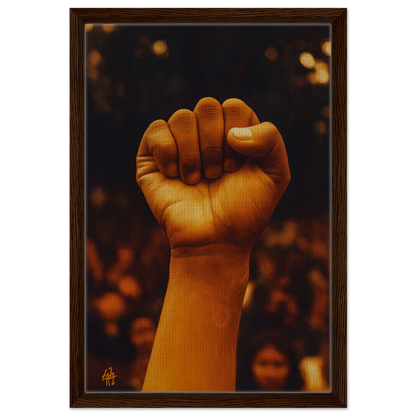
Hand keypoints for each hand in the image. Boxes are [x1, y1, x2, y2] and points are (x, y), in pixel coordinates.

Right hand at [136, 97, 289, 252]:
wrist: (214, 241)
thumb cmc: (245, 211)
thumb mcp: (275, 175)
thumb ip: (271, 139)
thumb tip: (232, 132)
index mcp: (234, 132)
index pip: (234, 107)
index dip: (236, 136)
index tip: (235, 168)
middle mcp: (206, 134)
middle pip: (207, 106)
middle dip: (214, 145)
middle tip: (216, 175)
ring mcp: (179, 143)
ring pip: (182, 117)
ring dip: (193, 155)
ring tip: (196, 180)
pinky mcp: (152, 156)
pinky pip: (156, 130)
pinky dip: (168, 153)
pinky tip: (174, 176)